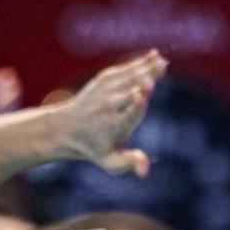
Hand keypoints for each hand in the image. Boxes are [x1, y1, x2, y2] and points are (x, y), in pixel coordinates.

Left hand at [60, 49, 167, 176]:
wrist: (66, 128)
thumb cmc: (95, 147)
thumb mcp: (110, 162)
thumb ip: (128, 164)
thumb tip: (145, 173)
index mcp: (114, 127)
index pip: (127, 115)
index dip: (135, 106)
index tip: (141, 96)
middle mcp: (109, 107)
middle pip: (131, 91)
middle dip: (144, 82)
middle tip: (160, 70)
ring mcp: (106, 91)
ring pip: (130, 77)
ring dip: (147, 68)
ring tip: (163, 63)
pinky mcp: (104, 79)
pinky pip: (125, 68)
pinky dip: (140, 62)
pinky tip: (156, 56)